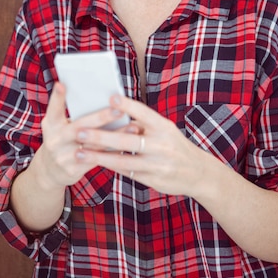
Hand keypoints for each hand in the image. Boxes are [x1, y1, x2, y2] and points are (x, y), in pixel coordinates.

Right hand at [38, 84, 138, 189]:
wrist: (49, 171)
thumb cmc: (61, 140)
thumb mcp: (59, 126)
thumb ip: (73, 115)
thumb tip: (101, 98)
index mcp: (51, 125)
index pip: (53, 108)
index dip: (56, 97)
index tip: (62, 84)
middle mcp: (55, 140)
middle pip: (79, 127)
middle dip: (101, 117)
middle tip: (119, 109)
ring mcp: (63, 156)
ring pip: (93, 144)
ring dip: (115, 135)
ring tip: (132, 127)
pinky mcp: (73, 169)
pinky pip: (97, 159)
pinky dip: (113, 152)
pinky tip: (128, 145)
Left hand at [75, 95, 205, 195]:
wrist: (197, 172)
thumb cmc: (174, 145)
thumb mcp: (165, 130)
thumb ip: (144, 124)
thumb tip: (116, 113)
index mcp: (164, 127)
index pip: (144, 113)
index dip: (128, 106)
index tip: (111, 98)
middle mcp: (161, 145)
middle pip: (127, 140)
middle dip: (101, 136)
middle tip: (80, 131)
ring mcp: (156, 164)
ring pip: (123, 160)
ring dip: (99, 156)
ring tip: (80, 152)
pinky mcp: (152, 179)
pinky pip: (126, 172)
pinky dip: (110, 165)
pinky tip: (94, 162)